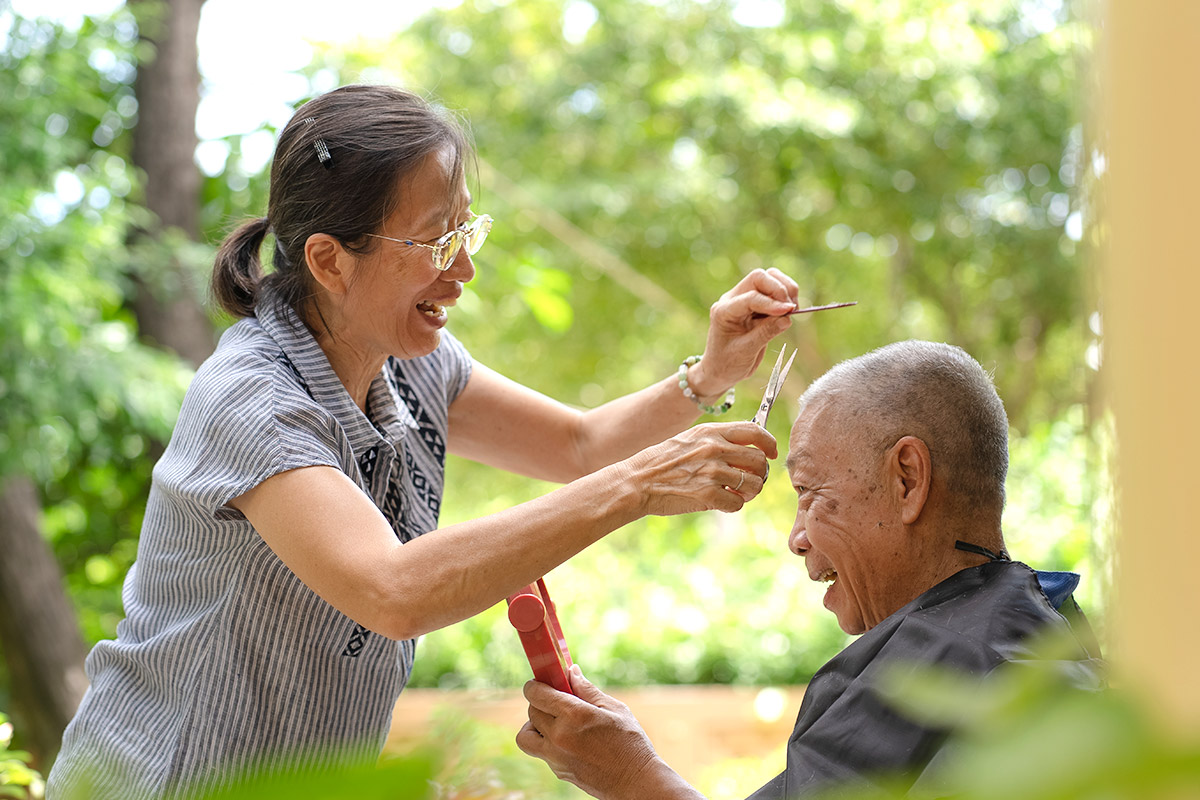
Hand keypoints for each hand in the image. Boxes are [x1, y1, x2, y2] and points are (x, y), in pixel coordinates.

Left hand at [517, 666, 665, 799]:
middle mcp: (559, 736)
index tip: (541, 682)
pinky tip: (569, 739)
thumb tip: (570, 672)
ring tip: (555, 722)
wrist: (636, 782)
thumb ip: (587, 689)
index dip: (535, 685)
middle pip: (531, 712)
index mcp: (574, 715)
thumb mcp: (613, 708)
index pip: (537, 694)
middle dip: (539, 702)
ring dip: (534, 726)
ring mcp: (556, 757)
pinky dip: (547, 742)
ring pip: (525, 736)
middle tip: (556, 700)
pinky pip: (541, 751)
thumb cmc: (630, 742)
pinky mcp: (558, 771)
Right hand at [614, 421, 776, 516]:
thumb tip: (745, 450)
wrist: (636, 482)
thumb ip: (716, 441)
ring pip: (753, 485)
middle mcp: (715, 449)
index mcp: (711, 432)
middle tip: (748, 482)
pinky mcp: (707, 495)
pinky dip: (732, 506)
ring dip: (748, 493)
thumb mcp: (689, 440)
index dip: (768, 444)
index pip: (754, 432)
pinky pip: (738, 504)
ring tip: (733, 494)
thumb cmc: (661, 462)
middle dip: (759, 474)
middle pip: (759, 461)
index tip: (770, 454)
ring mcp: (712, 472)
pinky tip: (719, 503)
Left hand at [687, 268, 799, 397]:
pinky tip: (788, 312)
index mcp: (724, 311)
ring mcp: (744, 299)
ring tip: (792, 310)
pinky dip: (786, 296)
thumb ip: (766, 333)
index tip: (789, 312)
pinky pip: (774, 290)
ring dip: (785, 289)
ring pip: (768, 278)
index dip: (771, 303)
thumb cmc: (728, 363)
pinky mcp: (756, 303)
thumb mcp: (746, 352)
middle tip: (791, 309)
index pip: (750, 297)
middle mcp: (733, 300)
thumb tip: (787, 318)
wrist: (720, 370)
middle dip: (779, 289)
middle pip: (759, 277)